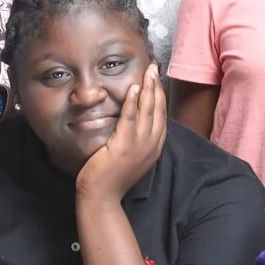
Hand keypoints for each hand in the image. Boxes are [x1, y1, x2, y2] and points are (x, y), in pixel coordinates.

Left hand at [73, 71, 166, 202]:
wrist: (102, 195)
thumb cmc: (112, 177)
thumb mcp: (130, 157)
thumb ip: (136, 140)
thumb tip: (135, 124)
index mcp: (154, 147)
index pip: (162, 116)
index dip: (160, 96)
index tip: (156, 80)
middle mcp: (151, 145)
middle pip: (158, 110)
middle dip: (156, 87)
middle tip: (154, 68)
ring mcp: (139, 146)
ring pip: (148, 111)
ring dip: (148, 89)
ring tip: (148, 72)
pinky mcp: (124, 146)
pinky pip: (130, 119)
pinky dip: (133, 103)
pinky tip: (133, 88)